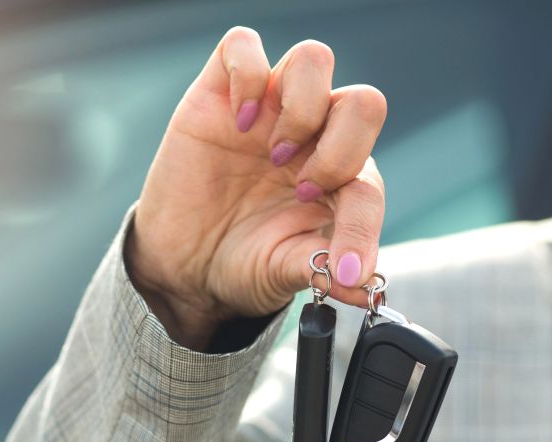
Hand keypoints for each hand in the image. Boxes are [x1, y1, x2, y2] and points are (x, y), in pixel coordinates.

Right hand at [126, 28, 386, 348]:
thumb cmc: (240, 263)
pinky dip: (248, 74)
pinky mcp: (220, 94)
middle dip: (342, 148)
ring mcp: (267, 110)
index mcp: (340, 179)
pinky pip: (243, 46)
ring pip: (313, 59)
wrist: (181, 266)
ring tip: (273, 153)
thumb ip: (323, 270)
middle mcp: (313, 135)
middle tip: (304, 189)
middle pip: (362, 103)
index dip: (363, 224)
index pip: (370, 182)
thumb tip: (366, 286)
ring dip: (302, 108)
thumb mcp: (283, 273)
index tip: (344, 267)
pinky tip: (237, 122)